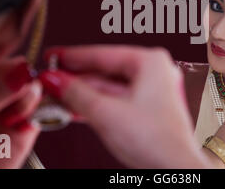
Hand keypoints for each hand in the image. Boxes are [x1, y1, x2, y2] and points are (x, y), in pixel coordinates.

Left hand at [0, 58, 41, 168]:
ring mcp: (14, 108)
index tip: (21, 73)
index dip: (16, 65)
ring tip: (14, 119)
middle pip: (24, 74)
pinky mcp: (30, 125)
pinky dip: (44, 111)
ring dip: (29, 102)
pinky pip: (45, 110)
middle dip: (24, 84)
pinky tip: (29, 120)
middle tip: (16, 99)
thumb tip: (24, 72)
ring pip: (36, 91)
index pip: (3, 62)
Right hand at [39, 45, 208, 168]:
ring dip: (81, 93)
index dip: (73, 56)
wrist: (174, 170)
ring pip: (108, 87)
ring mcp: (151, 91)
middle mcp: (154, 73)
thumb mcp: (106, 113)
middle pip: (105, 71)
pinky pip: (115, 100)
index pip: (103, 54)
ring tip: (55, 94)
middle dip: (74, 78)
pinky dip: (94, 104)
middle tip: (50, 79)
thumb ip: (77, 93)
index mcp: (151, 62)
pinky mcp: (147, 109)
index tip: (54, 55)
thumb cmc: (157, 142)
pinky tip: (72, 106)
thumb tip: (56, 80)